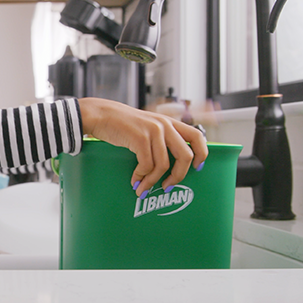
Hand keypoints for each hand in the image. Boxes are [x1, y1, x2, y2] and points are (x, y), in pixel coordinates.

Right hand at [78, 97, 207, 196]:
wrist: (101, 114)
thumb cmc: (122, 123)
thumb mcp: (147, 126)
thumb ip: (160, 138)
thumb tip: (169, 163)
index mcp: (170, 122)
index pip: (197, 136)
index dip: (201, 154)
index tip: (197, 167)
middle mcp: (165, 125)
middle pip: (185, 156)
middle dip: (178, 176)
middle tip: (168, 186)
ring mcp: (153, 131)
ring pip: (163, 165)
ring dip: (153, 181)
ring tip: (144, 187)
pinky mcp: (140, 138)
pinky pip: (147, 165)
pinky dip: (141, 176)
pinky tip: (135, 179)